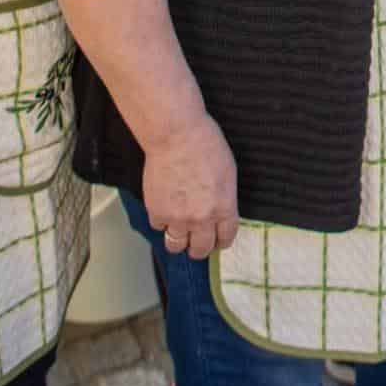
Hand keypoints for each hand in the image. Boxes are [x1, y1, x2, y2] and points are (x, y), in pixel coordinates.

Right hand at [143, 115, 239, 260]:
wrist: (176, 136)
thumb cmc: (205, 145)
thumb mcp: (228, 172)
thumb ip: (224, 198)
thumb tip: (220, 210)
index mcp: (224, 208)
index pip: (226, 238)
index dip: (222, 241)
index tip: (218, 241)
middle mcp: (201, 218)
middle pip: (200, 249)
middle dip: (200, 248)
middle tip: (196, 242)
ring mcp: (177, 218)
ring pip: (175, 246)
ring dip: (178, 241)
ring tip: (178, 233)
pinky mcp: (157, 212)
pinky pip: (158, 227)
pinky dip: (161, 221)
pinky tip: (163, 210)